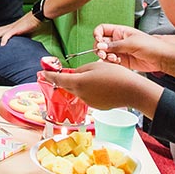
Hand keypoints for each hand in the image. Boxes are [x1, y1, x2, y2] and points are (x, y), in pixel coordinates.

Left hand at [0, 11, 39, 45]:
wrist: (36, 16)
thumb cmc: (30, 23)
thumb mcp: (22, 31)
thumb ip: (18, 35)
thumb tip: (17, 42)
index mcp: (9, 27)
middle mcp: (8, 27)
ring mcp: (12, 28)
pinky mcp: (16, 29)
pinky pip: (9, 35)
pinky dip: (4, 39)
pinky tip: (1, 44)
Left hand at [41, 62, 158, 113]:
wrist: (132, 91)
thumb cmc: (115, 75)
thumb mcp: (95, 66)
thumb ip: (81, 70)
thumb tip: (75, 75)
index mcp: (78, 83)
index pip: (58, 79)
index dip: (49, 76)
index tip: (42, 73)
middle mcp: (81, 95)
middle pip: (68, 86)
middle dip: (65, 79)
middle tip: (63, 72)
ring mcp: (89, 102)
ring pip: (79, 91)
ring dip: (80, 85)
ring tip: (95, 77)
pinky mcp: (97, 107)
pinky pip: (88, 96)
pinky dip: (90, 91)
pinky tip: (101, 86)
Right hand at [91, 24, 167, 72]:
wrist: (161, 58)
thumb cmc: (150, 45)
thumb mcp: (131, 42)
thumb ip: (115, 45)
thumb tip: (100, 46)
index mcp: (120, 31)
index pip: (102, 30)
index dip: (97, 34)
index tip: (98, 40)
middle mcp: (117, 41)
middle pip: (100, 43)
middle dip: (100, 48)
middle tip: (104, 53)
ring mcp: (119, 51)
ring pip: (104, 53)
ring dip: (105, 56)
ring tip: (114, 59)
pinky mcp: (122, 61)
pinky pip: (110, 62)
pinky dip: (110, 63)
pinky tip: (116, 63)